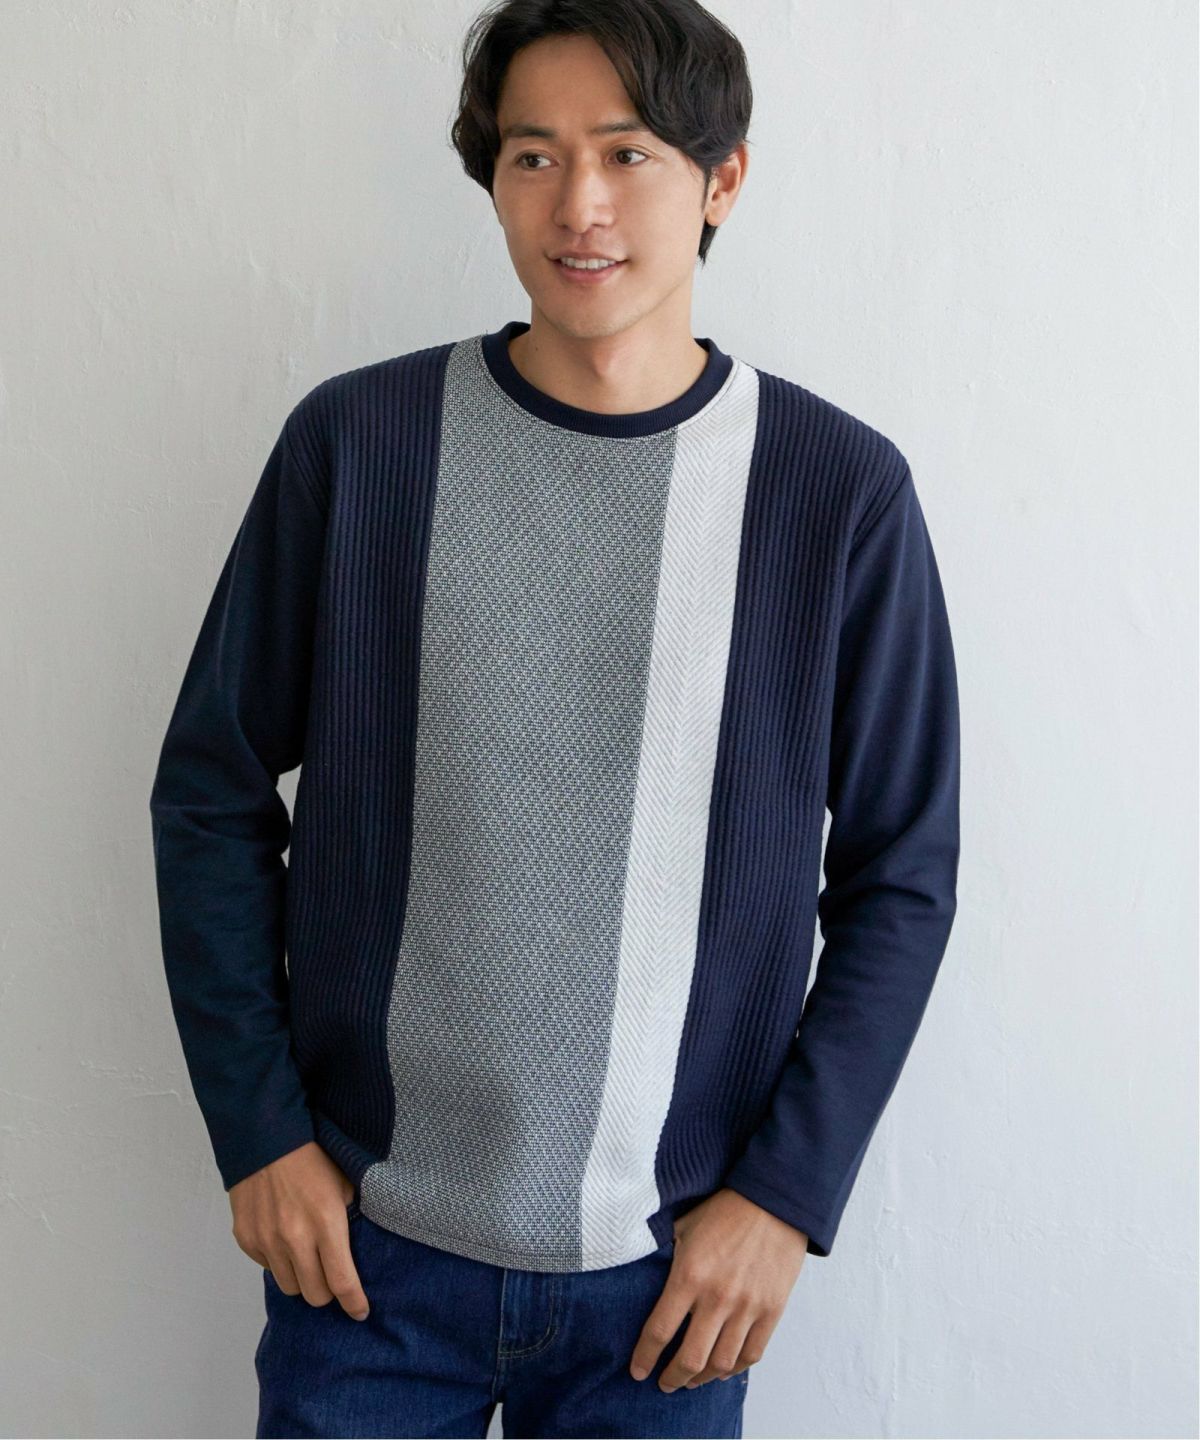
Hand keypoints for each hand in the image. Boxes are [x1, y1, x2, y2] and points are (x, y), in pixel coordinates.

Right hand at [229, 1141, 369, 1321]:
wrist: (265, 1139)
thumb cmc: (312, 1158)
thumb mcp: (345, 1183)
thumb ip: (350, 1219)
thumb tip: (356, 1248)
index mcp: (326, 1223)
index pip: (342, 1281)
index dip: (354, 1303)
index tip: (360, 1312)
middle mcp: (295, 1238)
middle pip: (314, 1295)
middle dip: (327, 1291)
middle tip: (331, 1276)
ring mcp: (267, 1241)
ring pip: (289, 1286)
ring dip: (301, 1278)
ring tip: (306, 1255)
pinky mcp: (246, 1239)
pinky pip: (267, 1267)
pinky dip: (278, 1261)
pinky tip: (284, 1238)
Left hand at [629, 1189, 807, 1390]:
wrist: (774, 1200)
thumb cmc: (725, 1210)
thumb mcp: (683, 1226)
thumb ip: (662, 1253)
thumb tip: (637, 1269)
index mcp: (689, 1275)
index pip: (659, 1330)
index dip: (645, 1357)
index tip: (637, 1371)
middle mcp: (717, 1298)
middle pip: (690, 1359)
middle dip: (672, 1378)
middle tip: (663, 1384)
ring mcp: (747, 1307)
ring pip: (721, 1363)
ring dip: (702, 1378)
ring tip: (691, 1380)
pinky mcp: (771, 1310)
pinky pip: (751, 1354)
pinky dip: (734, 1369)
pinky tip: (722, 1369)